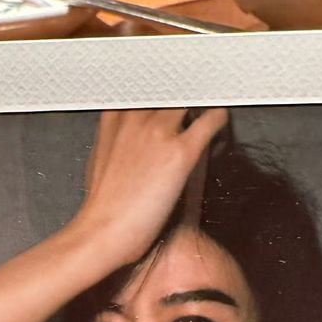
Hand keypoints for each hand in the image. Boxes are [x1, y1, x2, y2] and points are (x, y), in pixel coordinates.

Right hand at [77, 107, 227, 265]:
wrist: (103, 232)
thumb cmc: (103, 207)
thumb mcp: (101, 162)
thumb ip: (118, 142)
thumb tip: (131, 141)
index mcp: (115, 117)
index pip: (148, 89)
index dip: (163, 97)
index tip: (171, 105)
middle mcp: (138, 117)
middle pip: (172, 93)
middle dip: (184, 104)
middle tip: (193, 115)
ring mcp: (159, 132)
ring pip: (192, 103)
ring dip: (203, 110)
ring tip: (209, 122)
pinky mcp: (181, 151)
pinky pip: (212, 120)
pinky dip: (220, 120)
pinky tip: (220, 129)